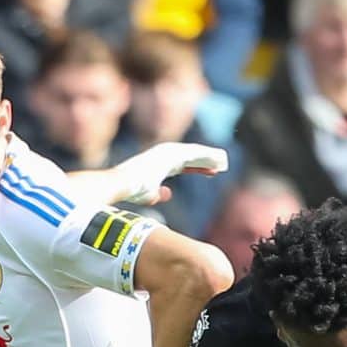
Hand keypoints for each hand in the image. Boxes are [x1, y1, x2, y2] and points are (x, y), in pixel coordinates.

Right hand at [108, 143, 227, 204]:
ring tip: (224, 162)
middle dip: (205, 162)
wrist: (121, 183)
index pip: (182, 165)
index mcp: (158, 163)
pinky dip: (207, 157)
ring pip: (194, 154)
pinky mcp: (171, 153)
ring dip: (209, 157)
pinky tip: (219, 162)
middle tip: (221, 167)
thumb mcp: (147, 194)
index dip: (197, 168)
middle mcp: (163, 154)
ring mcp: (167, 152)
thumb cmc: (130, 190)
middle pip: (190, 157)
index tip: (210, 172)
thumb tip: (167, 194)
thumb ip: (158, 193)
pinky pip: (195, 154)